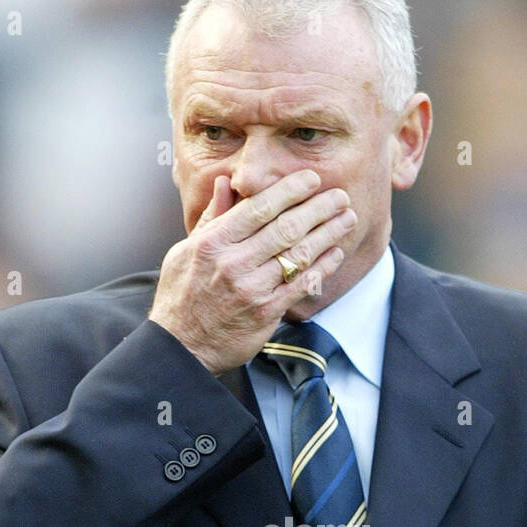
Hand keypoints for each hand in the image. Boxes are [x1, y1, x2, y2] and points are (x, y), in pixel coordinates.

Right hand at [149, 169, 356, 374]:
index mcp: (213, 242)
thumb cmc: (181, 296)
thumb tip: (226, 183)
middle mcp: (233, 262)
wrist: (180, 346)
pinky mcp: (265, 313)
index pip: (259, 207)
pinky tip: (335, 253)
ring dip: (327, 234)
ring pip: (297, 254)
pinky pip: (300, 285)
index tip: (311, 180)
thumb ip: (212, 217)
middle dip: (318, 208)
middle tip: (340, 196)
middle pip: (285, 227)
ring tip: (346, 219)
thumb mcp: (185, 250)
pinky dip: (321, 267)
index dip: (290, 190)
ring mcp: (251, 288)